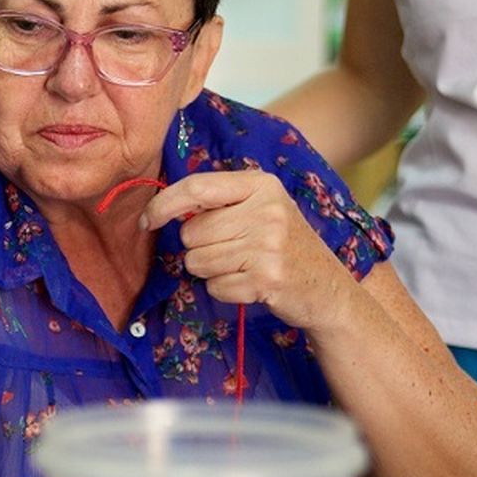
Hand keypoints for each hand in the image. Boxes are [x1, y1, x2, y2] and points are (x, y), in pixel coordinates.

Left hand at [140, 169, 352, 332]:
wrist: (327, 288)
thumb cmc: (284, 246)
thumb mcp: (262, 209)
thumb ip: (220, 203)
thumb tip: (161, 210)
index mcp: (261, 185)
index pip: (196, 187)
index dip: (163, 204)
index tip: (148, 221)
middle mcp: (266, 210)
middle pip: (191, 232)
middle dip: (198, 248)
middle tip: (232, 252)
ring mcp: (268, 245)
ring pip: (197, 262)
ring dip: (211, 271)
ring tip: (244, 267)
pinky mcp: (266, 279)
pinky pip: (214, 287)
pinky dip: (225, 291)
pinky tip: (250, 284)